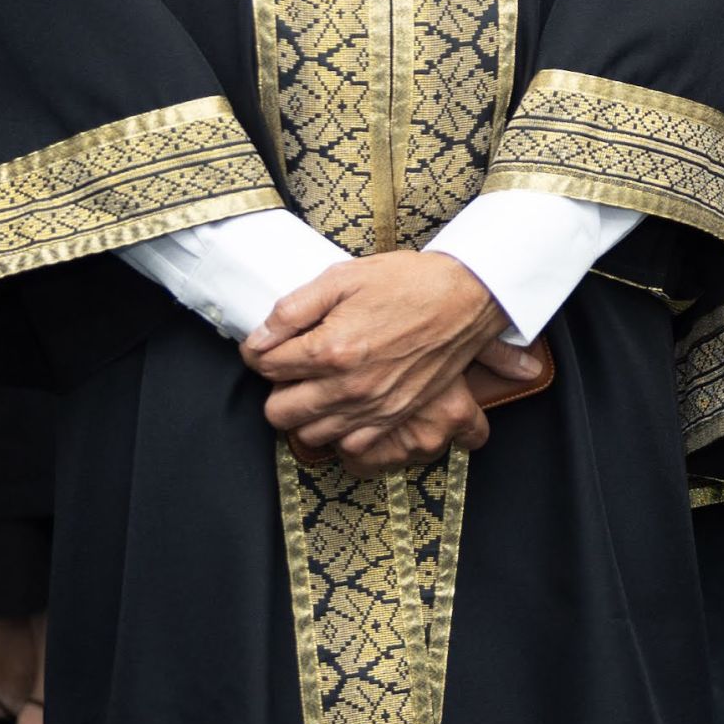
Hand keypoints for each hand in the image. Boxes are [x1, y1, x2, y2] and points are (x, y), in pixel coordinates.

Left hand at [244, 251, 505, 462]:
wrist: (464, 298)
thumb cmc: (405, 282)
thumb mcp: (342, 278)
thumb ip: (292, 309)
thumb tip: (258, 338)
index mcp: (330, 349)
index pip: (264, 365)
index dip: (260, 350)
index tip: (271, 342)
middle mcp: (348, 387)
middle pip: (278, 411)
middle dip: (276, 387)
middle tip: (292, 365)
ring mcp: (372, 408)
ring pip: (308, 434)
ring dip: (304, 412)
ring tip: (316, 384)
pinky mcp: (394, 418)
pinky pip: (348, 446)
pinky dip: (337, 430)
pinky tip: (342, 404)